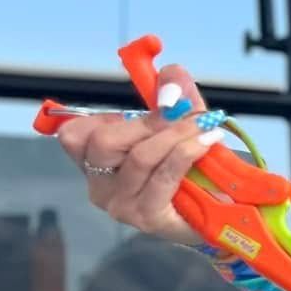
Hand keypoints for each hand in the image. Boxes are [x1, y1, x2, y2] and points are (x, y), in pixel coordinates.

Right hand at [53, 65, 214, 245]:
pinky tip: (208, 141)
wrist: (217, 215)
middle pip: (104, 142)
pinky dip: (188, 152)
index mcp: (95, 163)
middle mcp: (100, 186)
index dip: (102, 115)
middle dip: (147, 122)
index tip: (140, 106)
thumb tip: (172, 73)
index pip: (73, 136)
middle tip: (183, 113)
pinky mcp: (146, 217)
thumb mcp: (179, 130)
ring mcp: (121, 205)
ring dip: (177, 134)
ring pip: (140, 157)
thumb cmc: (189, 173)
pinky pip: (164, 175)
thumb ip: (174, 100)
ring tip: (205, 125)